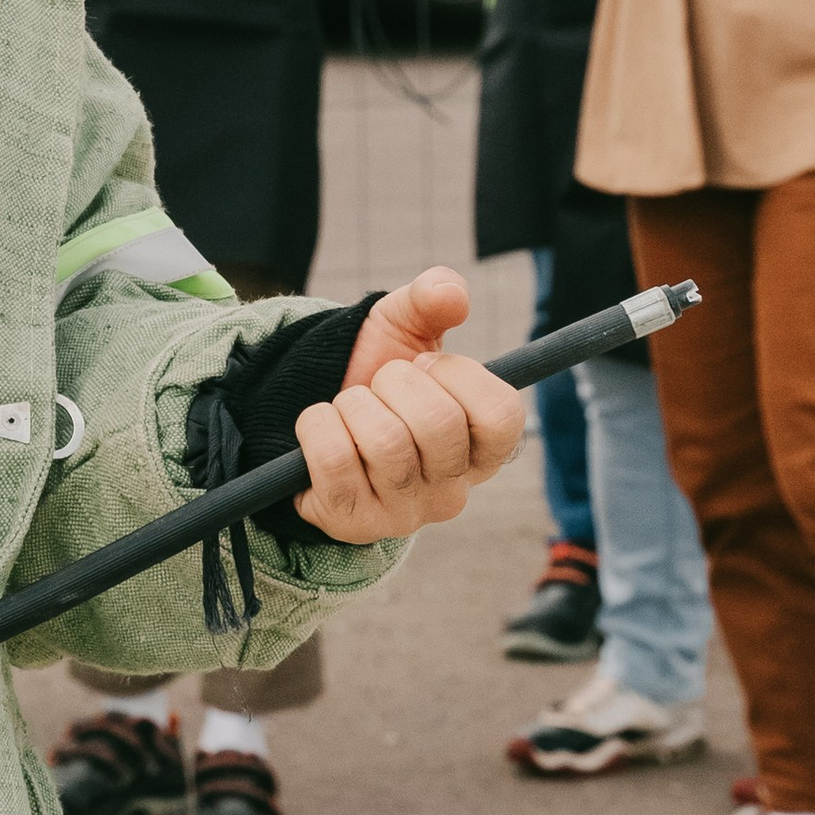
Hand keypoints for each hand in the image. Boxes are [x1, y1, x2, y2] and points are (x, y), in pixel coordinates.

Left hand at [291, 267, 522, 542]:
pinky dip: (317, 426)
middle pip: (439, 424)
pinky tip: (323, 427)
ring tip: (350, 407)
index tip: (426, 366)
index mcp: (483, 448)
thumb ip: (431, 299)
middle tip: (380, 387)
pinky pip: (334, 461)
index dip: (459, 376)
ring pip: (385, 442)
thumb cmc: (374, 373)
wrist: (311, 408)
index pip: (503, 415)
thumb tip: (449, 292)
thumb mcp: (404, 328)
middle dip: (394, 383)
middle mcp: (453, 489)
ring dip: (353, 403)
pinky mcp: (354, 522)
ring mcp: (405, 513)